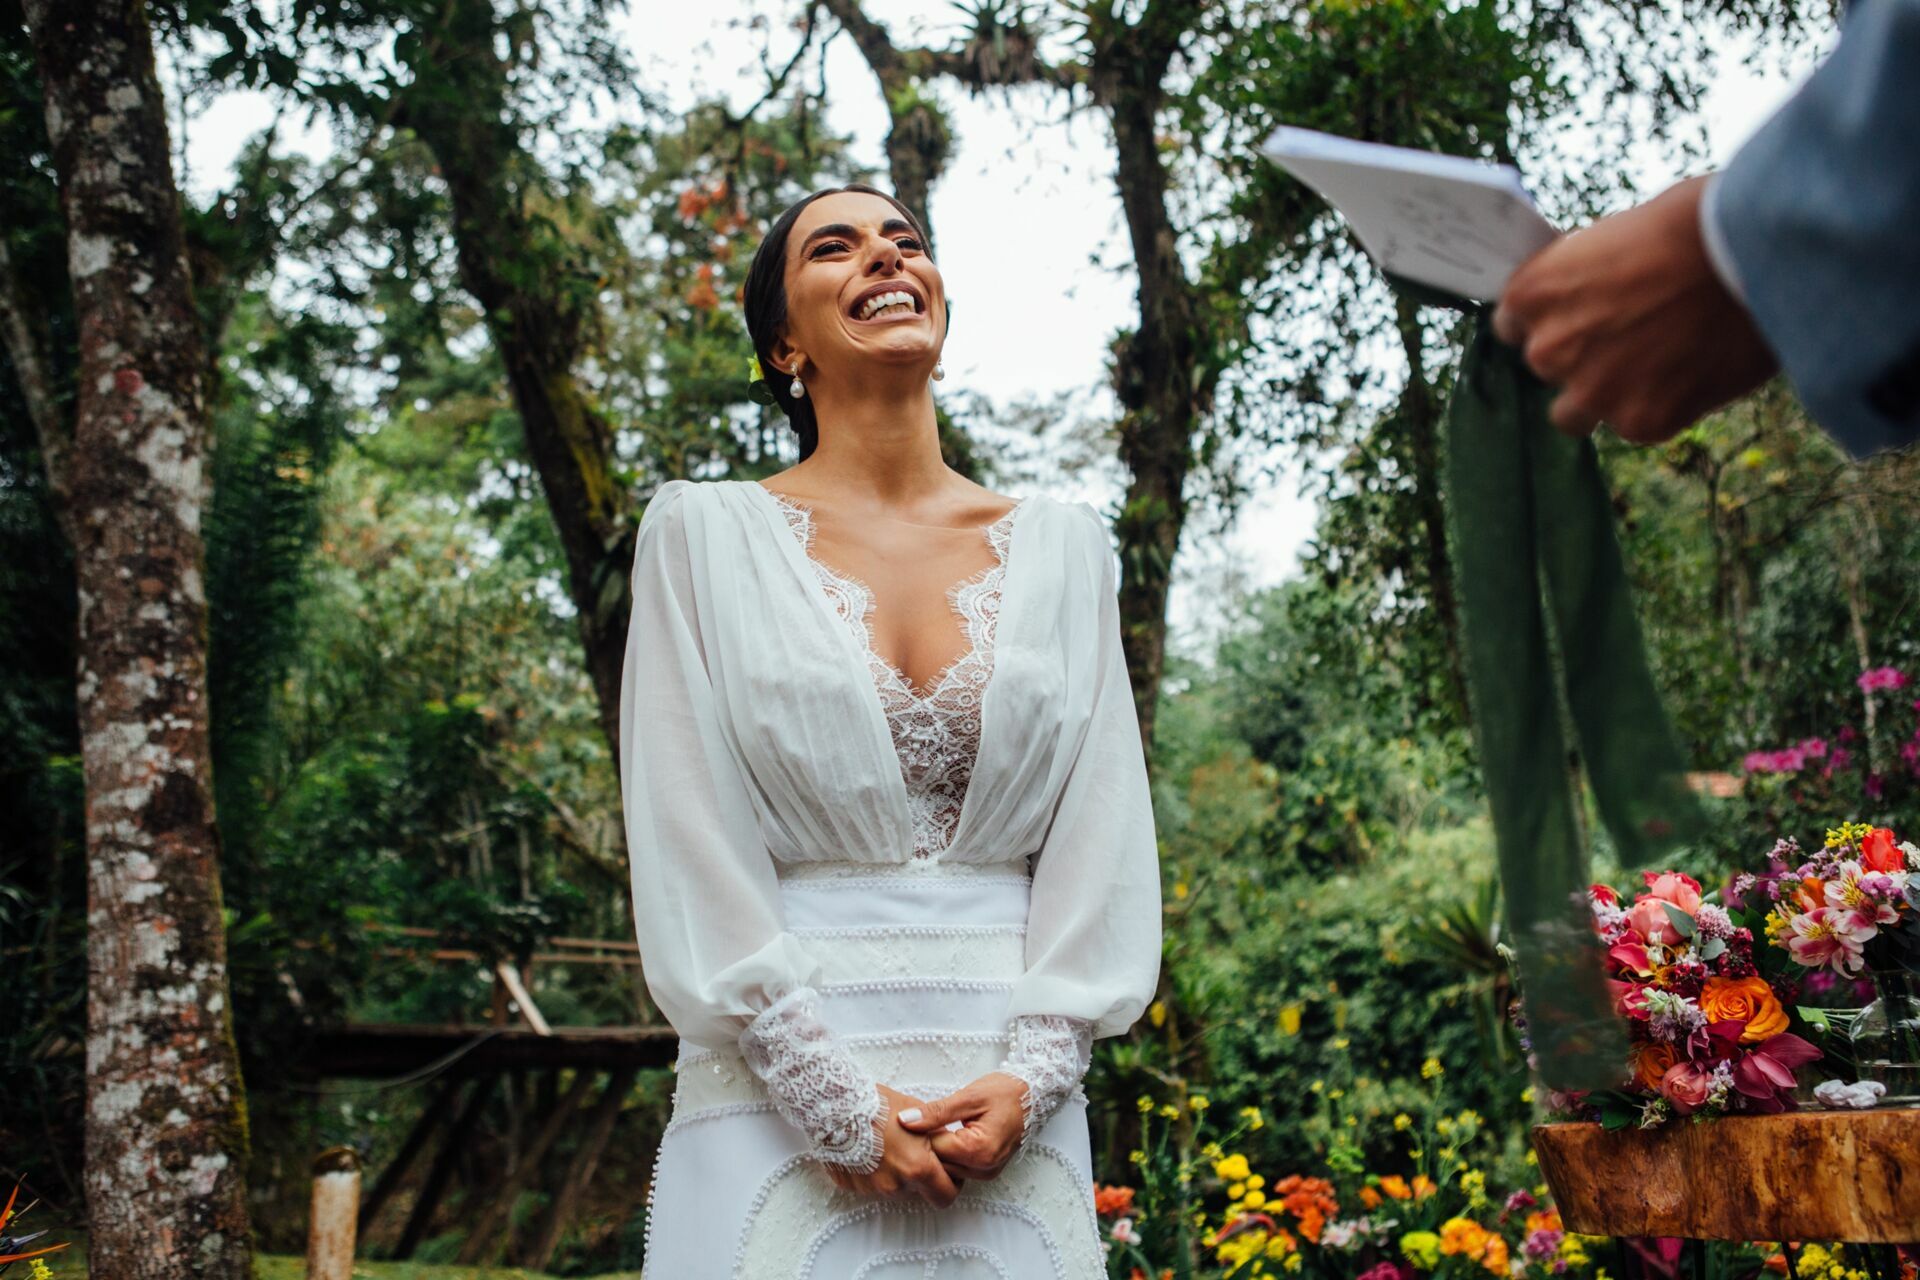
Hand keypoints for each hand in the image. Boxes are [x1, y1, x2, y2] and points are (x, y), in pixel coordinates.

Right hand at [818, 1083, 962, 1206]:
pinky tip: (870, 1148)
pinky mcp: (853, 1187)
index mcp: (918, 1168)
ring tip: (889, 1144)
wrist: (835, 1104)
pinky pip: (873, 1183)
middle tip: (916, 1151)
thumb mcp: (918, 1114)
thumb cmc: (878, 1104)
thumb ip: (937, 1136)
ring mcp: (873, 1189)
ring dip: (899, 1172)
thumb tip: (948, 1146)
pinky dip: (876, 1171)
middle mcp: (896, 1185)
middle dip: (923, 1178)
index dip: (951, 1183)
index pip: (946, 1195)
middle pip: (921, 1193)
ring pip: (897, 1188)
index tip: (947, 1169)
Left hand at [895, 1071, 1029, 1181]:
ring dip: (937, 1151)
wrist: (1033, 1096)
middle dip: (926, 1145)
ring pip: (947, 1169)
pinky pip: (958, 1168)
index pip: (934, 1150)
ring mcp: (987, 1173)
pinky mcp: (987, 1170)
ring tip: (932, 1126)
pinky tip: (944, 1135)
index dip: (919, 1135)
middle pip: (940, 1164)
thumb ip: (935, 1112)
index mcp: (979, 1151)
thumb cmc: (1005, 1092)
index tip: (910, 1118)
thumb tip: (904, 1121)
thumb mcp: (968, 1097)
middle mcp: (984, 1169)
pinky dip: (949, 1154)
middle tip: (918, 1121)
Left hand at [1491, 173, 1777, 443]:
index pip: (1512, 326)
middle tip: (1632, 336)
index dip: (1547, 322)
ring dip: (1604, 396)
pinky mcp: (1642, 421)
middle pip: (1547, 368)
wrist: (1760, 250)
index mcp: (1533, 294)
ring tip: (1652, 369)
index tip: (1571, 320)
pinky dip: (1661, 407)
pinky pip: (1636, 425)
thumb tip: (1582, 301)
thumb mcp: (1614, 236)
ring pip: (1575, 415)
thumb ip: (1583, 280)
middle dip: (1582, 356)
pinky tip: (1694, 375)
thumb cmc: (1694, 223)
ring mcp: (1594, 391)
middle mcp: (1550, 349)